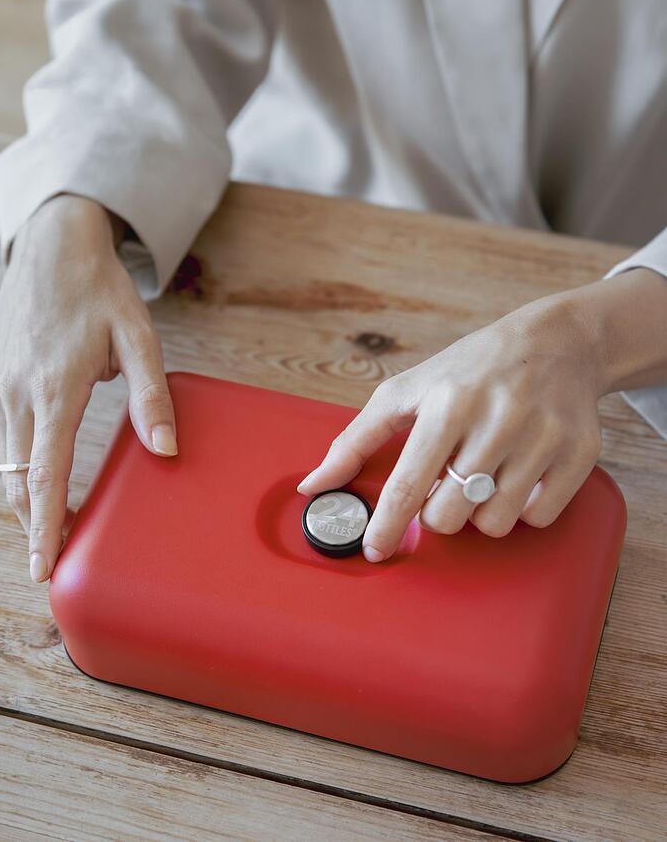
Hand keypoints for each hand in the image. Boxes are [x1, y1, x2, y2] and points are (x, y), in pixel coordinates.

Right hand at [0, 194, 177, 582]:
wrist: (52, 247)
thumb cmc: (99, 292)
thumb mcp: (138, 338)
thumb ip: (151, 396)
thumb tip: (165, 448)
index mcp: (55, 388)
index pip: (45, 475)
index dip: (44, 526)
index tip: (45, 565)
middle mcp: (17, 394)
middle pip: (19, 482)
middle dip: (34, 526)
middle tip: (55, 561)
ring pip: (4, 466)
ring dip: (24, 503)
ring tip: (50, 530)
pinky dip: (15, 472)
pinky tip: (34, 484)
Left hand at [297, 291, 607, 561]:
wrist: (554, 343)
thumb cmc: (469, 370)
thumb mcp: (407, 391)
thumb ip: (357, 440)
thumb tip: (313, 484)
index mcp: (448, 403)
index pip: (409, 484)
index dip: (387, 526)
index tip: (375, 549)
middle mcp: (498, 419)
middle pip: (450, 515)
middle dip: (437, 512)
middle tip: (444, 485)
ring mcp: (543, 437)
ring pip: (494, 524)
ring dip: (479, 513)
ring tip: (481, 477)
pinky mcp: (579, 453)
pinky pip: (539, 517)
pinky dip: (521, 509)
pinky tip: (516, 477)